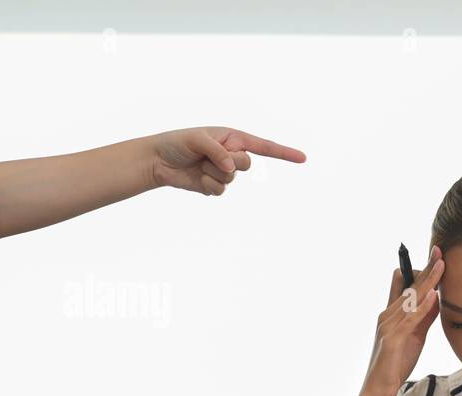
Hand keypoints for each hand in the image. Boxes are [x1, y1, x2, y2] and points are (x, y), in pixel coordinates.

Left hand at [149, 127, 306, 195]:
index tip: (303, 158)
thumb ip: (218, 151)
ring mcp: (225, 172)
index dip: (284, 153)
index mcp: (233, 138)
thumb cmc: (177, 142)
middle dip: (231, 162)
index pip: (264, 146)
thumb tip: (232, 168)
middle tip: (210, 156)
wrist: (159, 161)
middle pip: (248, 164)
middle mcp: (232, 155)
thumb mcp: (197, 139)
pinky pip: (221, 190)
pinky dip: (208, 184)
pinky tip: (196, 177)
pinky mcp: (215, 186)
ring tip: (199, 164)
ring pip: (232, 178)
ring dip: (213, 172)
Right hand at [359, 248, 443, 395]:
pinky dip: (422, 306)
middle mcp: (387, 314)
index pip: (403, 284)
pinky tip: (433, 296)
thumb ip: (424, 318)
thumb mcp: (415, 336)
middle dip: (425, 268)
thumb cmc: (396, 363)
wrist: (380, 388)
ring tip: (442, 266)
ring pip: (410, 298)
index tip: (436, 257)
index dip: (419, 270)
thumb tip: (437, 300)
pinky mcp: (392, 338)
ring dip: (427, 281)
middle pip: (408, 286)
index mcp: (391, 313)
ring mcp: (388, 325)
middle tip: (440, 251)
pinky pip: (410, 319)